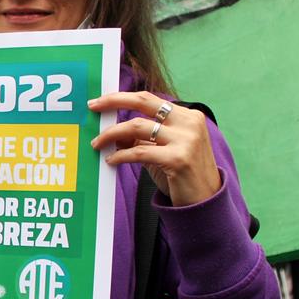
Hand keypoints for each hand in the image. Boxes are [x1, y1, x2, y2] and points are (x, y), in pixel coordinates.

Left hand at [88, 93, 220, 205]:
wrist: (205, 201)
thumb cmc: (182, 175)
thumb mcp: (162, 150)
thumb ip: (142, 139)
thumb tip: (113, 132)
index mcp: (187, 116)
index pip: (149, 99)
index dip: (122, 98)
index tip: (100, 101)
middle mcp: (188, 123)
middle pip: (143, 102)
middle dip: (114, 101)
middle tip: (92, 107)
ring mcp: (186, 140)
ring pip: (136, 127)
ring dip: (111, 135)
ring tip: (97, 144)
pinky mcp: (178, 159)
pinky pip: (139, 152)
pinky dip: (120, 155)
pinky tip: (111, 160)